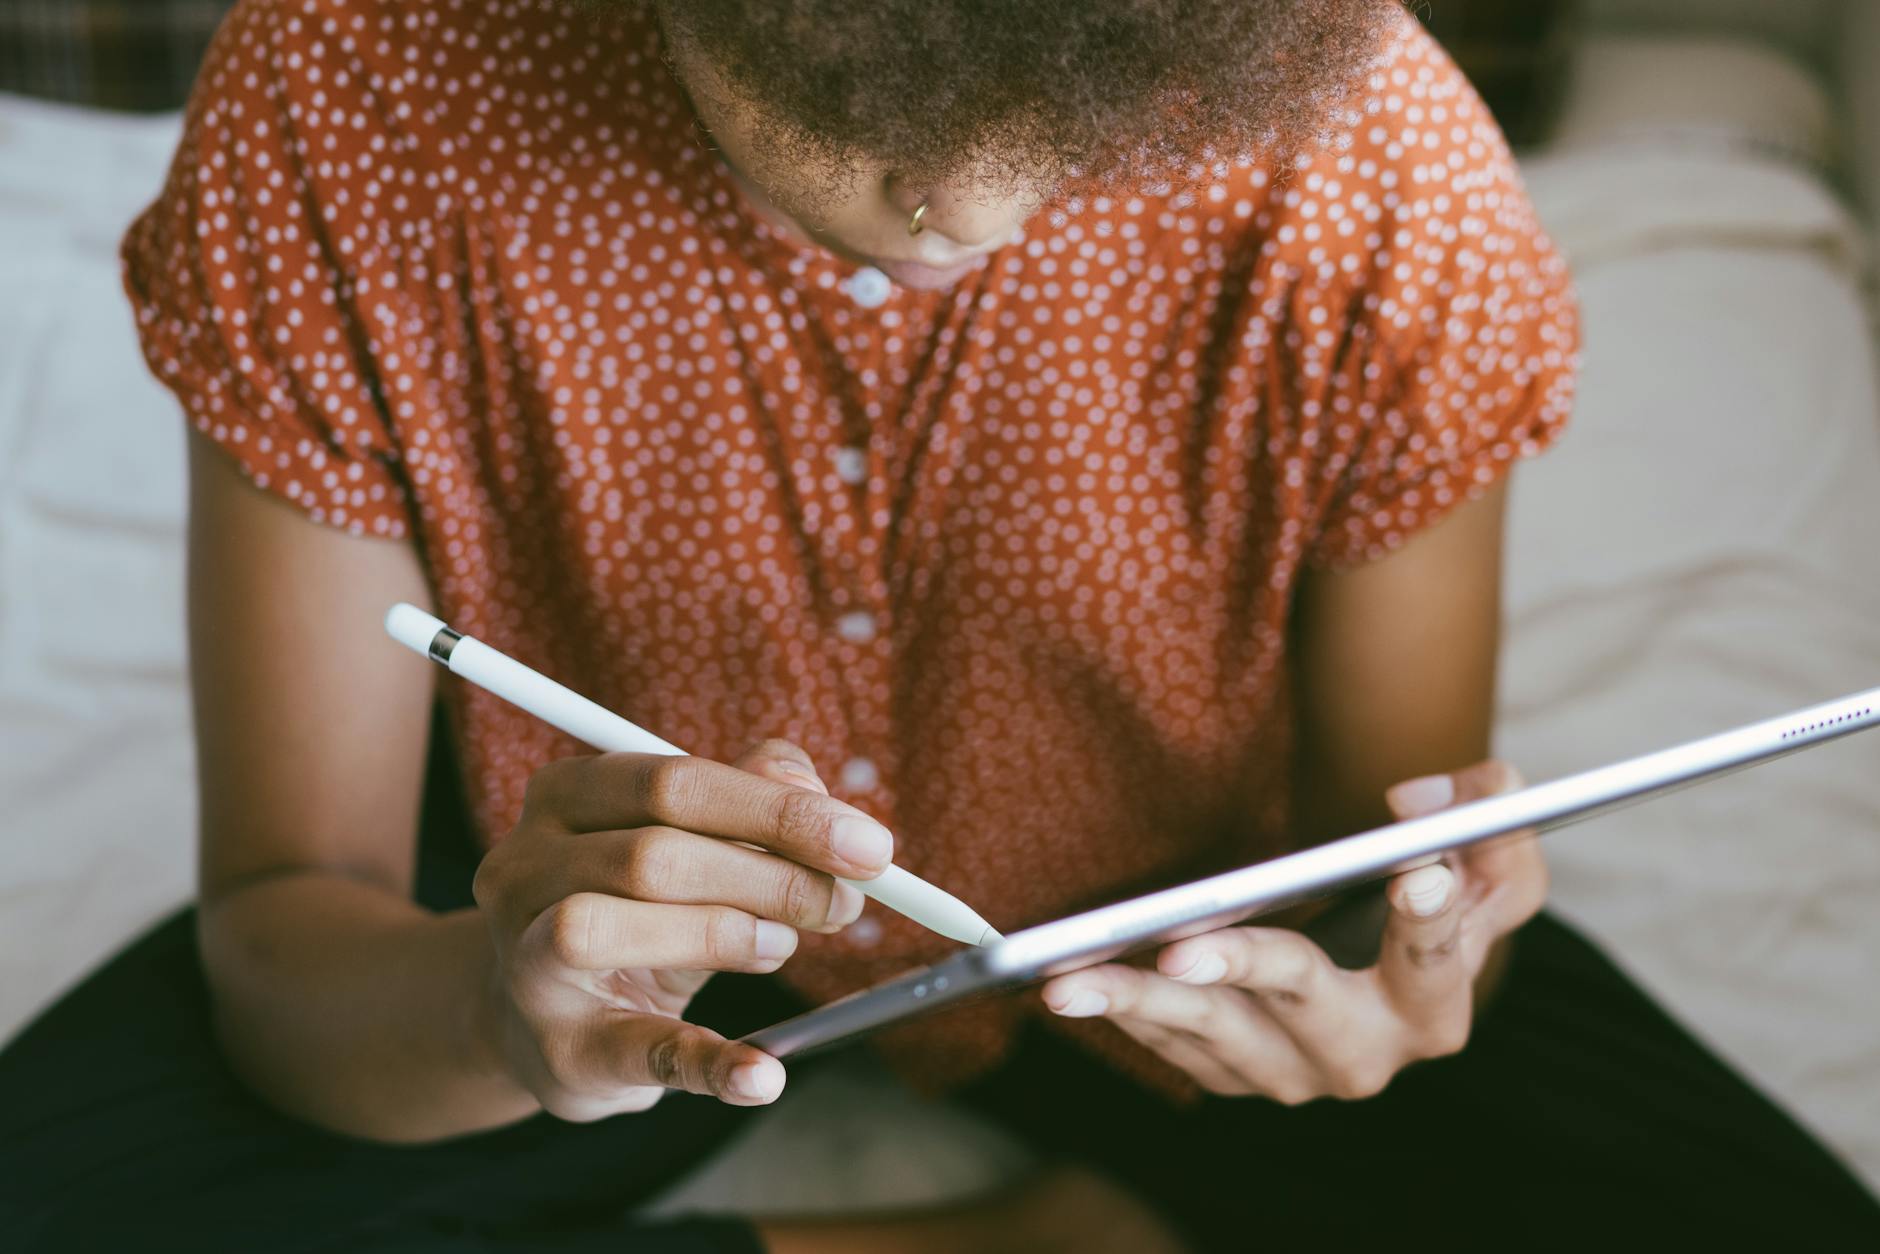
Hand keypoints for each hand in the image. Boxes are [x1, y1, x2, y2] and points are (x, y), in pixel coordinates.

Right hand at [472, 739, 890, 1119]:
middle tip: (844, 904)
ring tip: (783, 949)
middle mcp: (524, 867)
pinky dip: (708, 1062)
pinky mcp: (558, 1048)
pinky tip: (764, 1073)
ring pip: (603, 926)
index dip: (780, 811)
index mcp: (566, 796)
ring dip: (720, 933)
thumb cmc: (635, 910)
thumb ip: (751, 800)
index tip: (868, 846)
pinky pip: (633, 1050)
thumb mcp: (687, 842)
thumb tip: (814, 791)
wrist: (545, 1016)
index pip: (676, 782)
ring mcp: (524, 960)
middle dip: (769, 875)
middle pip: (651, 854)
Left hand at [1041, 760, 1546, 1102]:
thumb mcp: (1486, 849)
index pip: (1438, 957)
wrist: (1379, 964)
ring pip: (1218, 1036)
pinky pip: (1175, 1047)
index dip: (1432, 916)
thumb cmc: (1430, 891)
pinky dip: (1126, 1012)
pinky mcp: (1237, 1077)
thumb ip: (1489, 814)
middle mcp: (1369, 1055)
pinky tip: (1073, 981)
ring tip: (1071, 977)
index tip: (1413, 870)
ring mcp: (1297, 1076)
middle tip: (1179, 944)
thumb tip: (1415, 807)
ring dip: (1142, 1002)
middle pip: (1304, 1004)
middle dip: (1240, 969)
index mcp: (1438, 1004)